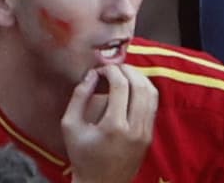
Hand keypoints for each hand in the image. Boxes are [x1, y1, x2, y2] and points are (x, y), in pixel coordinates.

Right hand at [61, 60, 161, 182]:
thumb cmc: (82, 156)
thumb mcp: (70, 125)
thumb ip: (79, 96)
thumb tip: (91, 74)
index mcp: (114, 126)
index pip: (121, 85)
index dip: (110, 70)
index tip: (99, 70)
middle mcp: (135, 129)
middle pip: (140, 86)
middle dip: (126, 70)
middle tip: (112, 68)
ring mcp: (145, 133)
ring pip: (152, 94)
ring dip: (138, 78)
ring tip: (122, 75)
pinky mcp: (149, 137)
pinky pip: (153, 106)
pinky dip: (144, 91)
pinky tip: (130, 89)